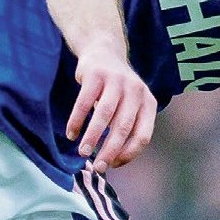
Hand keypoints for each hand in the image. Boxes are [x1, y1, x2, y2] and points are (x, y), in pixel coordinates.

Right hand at [66, 35, 156, 171]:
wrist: (103, 52)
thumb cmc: (116, 89)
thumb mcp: (130, 105)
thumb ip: (126, 127)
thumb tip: (113, 161)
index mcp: (148, 102)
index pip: (142, 135)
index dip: (128, 153)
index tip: (113, 164)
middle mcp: (136, 91)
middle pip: (123, 127)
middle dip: (109, 150)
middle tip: (98, 167)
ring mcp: (116, 81)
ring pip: (104, 115)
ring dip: (92, 137)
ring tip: (82, 153)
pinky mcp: (96, 74)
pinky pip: (84, 103)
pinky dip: (77, 121)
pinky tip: (71, 134)